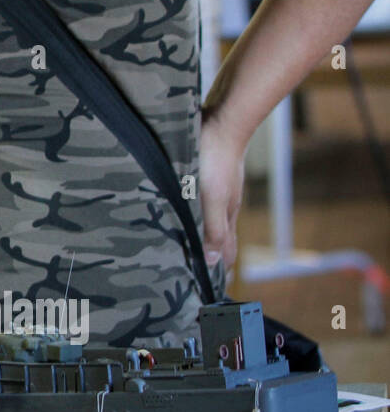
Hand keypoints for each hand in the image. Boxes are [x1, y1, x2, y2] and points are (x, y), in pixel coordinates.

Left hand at [199, 110, 246, 272]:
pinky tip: (184, 211)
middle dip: (210, 258)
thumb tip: (214, 262)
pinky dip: (195, 214)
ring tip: (185, 249)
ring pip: (209, 220)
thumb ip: (213, 230)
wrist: (225, 122)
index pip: (227, 252)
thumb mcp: (212, 199)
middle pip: (219, 238)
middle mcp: (225, 206)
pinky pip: (201, 201)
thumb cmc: (216, 160)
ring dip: (200, 236)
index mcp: (227, 216)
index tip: (211, 289)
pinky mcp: (209, 175)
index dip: (221, 271)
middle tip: (194, 274)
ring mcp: (218, 190)